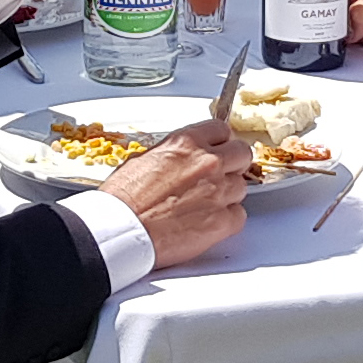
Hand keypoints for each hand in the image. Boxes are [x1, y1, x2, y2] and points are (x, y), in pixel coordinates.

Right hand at [97, 119, 250, 268]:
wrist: (120, 232)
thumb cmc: (122, 201)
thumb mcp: (142, 161)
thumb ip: (171, 155)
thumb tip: (179, 158)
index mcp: (186, 143)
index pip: (221, 130)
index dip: (220, 142)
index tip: (219, 149)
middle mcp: (207, 163)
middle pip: (242, 154)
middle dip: (233, 164)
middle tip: (220, 176)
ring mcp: (218, 192)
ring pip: (242, 186)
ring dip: (228, 194)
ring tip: (206, 205)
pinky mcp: (222, 221)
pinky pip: (239, 216)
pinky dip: (228, 220)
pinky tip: (209, 223)